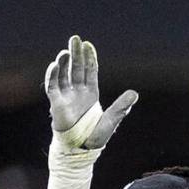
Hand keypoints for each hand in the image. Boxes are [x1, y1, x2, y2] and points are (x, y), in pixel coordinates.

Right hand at [45, 35, 137, 150]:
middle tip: (74, 39)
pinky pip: (53, 87)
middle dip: (75, 54)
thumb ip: (121, 106)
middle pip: (75, 68)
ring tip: (65, 51)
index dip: (89, 58)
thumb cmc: (95, 136)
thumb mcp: (113, 119)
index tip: (87, 44)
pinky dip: (53, 76)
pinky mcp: (57, 105)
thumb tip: (135, 94)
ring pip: (64, 75)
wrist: (81, 150)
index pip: (89, 71)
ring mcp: (66, 97)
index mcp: (91, 93)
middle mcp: (78, 92)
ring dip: (64, 63)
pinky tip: (55, 65)